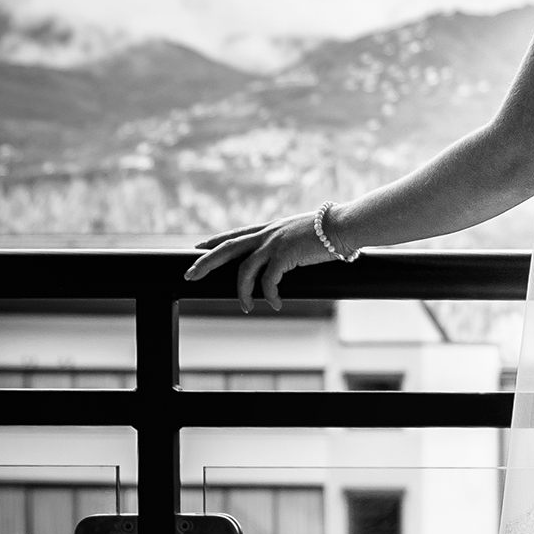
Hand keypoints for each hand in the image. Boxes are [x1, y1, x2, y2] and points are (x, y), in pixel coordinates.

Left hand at [185, 214, 333, 309]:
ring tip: (246, 307)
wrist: (344, 225)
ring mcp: (274, 244)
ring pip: (244, 270)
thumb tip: (288, 260)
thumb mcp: (302, 236)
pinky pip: (269, 281)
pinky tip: (276, 304)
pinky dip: (270, 295)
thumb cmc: (330, 232)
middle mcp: (267, 234)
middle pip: (227, 249)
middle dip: (205, 263)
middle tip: (189, 276)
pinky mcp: (285, 255)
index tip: (198, 247)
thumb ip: (290, 245)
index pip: (235, 235)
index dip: (215, 241)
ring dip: (242, 292)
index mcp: (269, 228)